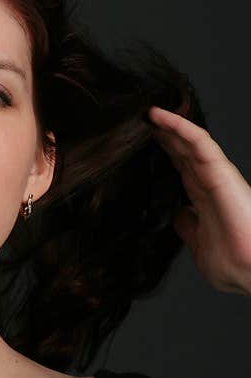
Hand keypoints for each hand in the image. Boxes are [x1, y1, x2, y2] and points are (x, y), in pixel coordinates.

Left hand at [148, 105, 250, 294]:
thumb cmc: (237, 267)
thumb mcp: (200, 247)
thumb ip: (189, 229)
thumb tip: (180, 215)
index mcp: (204, 200)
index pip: (181, 169)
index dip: (164, 154)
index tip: (144, 143)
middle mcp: (210, 184)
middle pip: (182, 151)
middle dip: (162, 135)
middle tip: (140, 120)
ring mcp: (216, 177)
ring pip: (189, 141)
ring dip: (168, 124)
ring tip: (146, 110)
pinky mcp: (221, 173)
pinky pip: (199, 142)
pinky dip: (179, 126)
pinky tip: (159, 115)